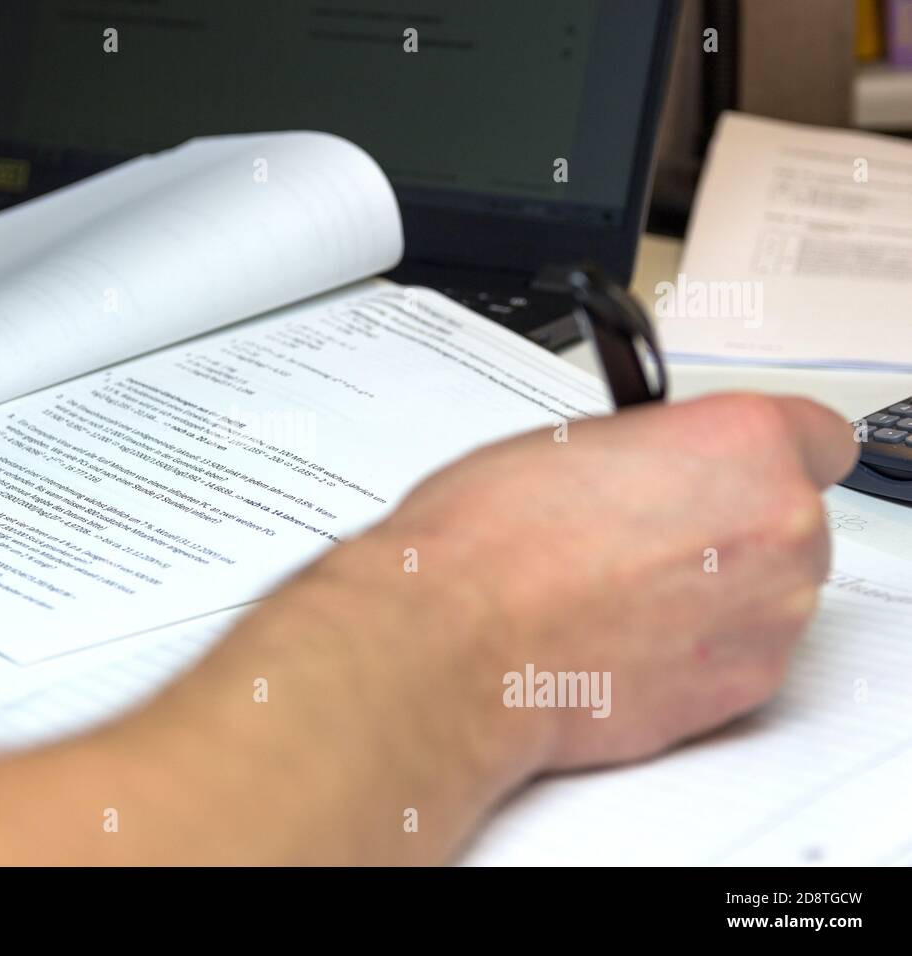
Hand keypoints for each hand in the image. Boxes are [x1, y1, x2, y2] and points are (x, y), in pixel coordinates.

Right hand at [367, 392, 855, 772]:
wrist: (458, 644)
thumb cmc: (489, 541)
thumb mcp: (566, 442)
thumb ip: (651, 453)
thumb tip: (659, 474)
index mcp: (743, 442)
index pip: (819, 436)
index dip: (766, 457)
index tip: (735, 473)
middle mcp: (780, 526)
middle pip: (791, 518)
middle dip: (731, 526)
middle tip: (648, 536)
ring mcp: (770, 614)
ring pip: (769, 591)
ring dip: (716, 592)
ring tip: (622, 595)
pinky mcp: (744, 688)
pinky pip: (741, 653)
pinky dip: (697, 650)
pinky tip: (624, 639)